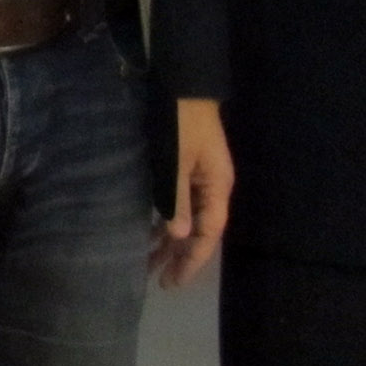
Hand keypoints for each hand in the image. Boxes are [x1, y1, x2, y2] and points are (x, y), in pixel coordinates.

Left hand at [153, 97, 232, 287]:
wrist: (182, 83)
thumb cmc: (180, 121)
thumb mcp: (177, 160)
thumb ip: (177, 197)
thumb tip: (178, 236)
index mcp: (217, 187)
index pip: (207, 234)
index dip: (191, 260)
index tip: (173, 282)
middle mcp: (211, 187)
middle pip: (197, 231)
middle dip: (178, 256)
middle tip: (158, 281)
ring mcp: (199, 178)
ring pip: (186, 219)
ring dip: (169, 240)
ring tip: (148, 263)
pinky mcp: (185, 169)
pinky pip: (178, 204)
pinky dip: (165, 220)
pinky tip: (151, 232)